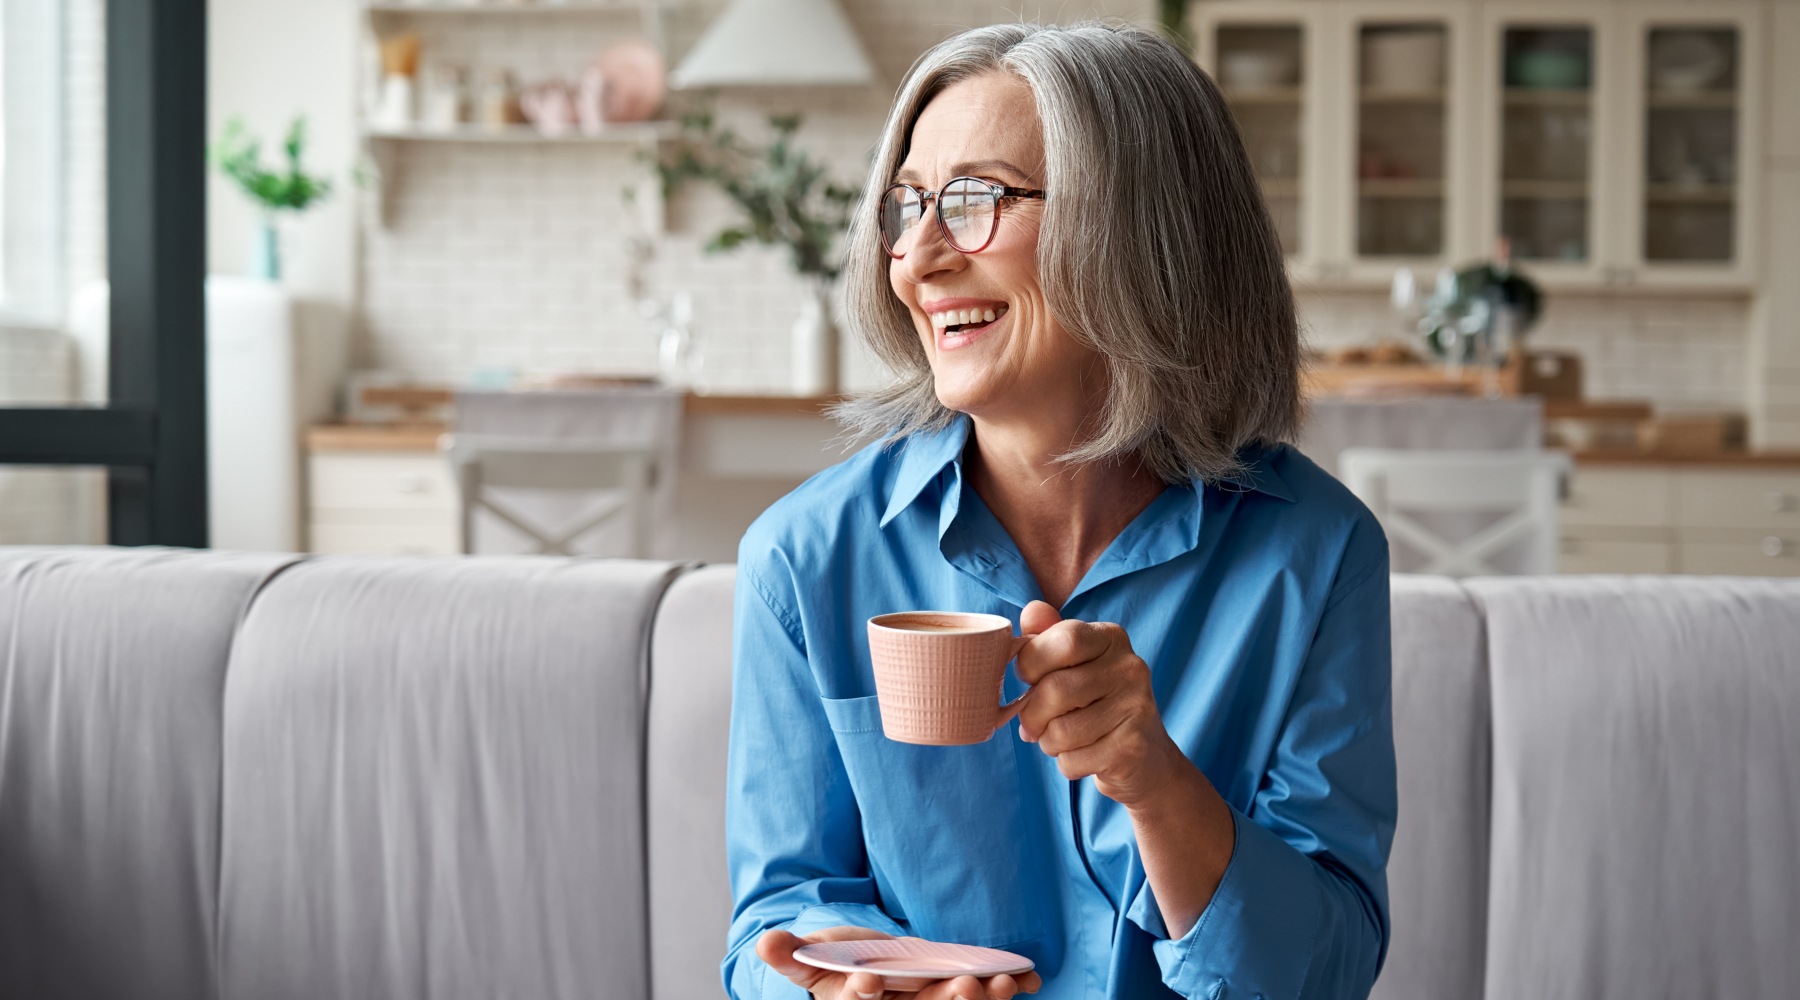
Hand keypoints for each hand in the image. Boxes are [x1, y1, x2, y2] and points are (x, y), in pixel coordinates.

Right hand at [756, 926, 1040, 998]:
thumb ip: (791, 955)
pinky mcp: (954, 995)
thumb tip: (764, 942)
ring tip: (1003, 983)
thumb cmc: (838, 963)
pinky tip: (1028, 978)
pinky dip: (1005, 988)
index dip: (863, 996)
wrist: (868, 966)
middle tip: (964, 988)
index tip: (871, 983)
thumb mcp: (811, 958)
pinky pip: (983, 997)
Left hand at [1014, 600, 1187, 806]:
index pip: (1062, 640)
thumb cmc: (1096, 704)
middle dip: (1031, 715)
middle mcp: (1130, 668)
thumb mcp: (1074, 665)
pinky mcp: (1132, 749)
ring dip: (1048, 743)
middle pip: (1054, 690)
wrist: (1146, 758)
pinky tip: (1084, 756)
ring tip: (1061, 739)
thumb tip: (1031, 610)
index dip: (1031, 664)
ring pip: (1059, 732)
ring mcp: (1136, 708)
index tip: (1030, 679)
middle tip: (1034, 723)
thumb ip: (1049, 637)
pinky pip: (1072, 761)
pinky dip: (1066, 764)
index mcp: (1112, 638)